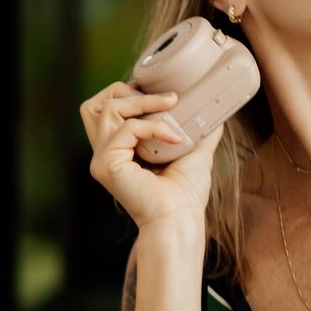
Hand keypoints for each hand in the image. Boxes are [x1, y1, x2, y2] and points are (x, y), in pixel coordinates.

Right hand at [79, 81, 221, 232]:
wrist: (181, 219)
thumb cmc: (186, 195)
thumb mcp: (194, 152)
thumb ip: (198, 130)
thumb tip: (214, 111)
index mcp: (118, 151)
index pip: (106, 109)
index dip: (129, 94)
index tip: (164, 96)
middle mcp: (105, 154)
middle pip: (96, 104)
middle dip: (129, 92)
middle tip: (166, 99)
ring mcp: (102, 159)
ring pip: (108, 108)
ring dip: (144, 101)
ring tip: (172, 105)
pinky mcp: (106, 164)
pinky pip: (128, 128)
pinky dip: (155, 126)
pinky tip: (175, 139)